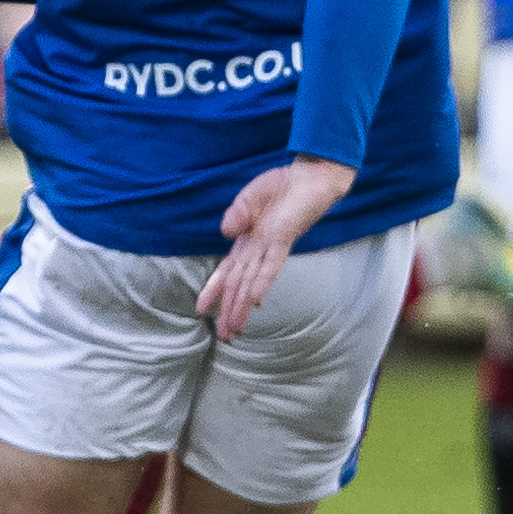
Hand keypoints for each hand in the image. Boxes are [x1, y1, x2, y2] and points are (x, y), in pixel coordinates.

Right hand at [195, 157, 356, 343]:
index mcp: (247, 241)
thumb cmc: (282, 186)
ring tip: (235, 331)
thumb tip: (225, 234)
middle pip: (239, 285)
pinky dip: (261, 283)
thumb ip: (236, 214)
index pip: (228, 271)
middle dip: (229, 311)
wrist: (311, 175)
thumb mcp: (249, 197)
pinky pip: (270, 264)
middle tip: (225, 338)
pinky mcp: (284, 238)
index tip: (201, 310)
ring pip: (251, 282)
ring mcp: (271, 245)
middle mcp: (258, 249)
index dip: (214, 290)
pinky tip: (254, 302)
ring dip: (242, 307)